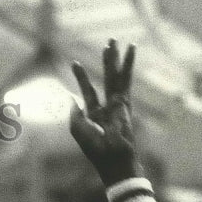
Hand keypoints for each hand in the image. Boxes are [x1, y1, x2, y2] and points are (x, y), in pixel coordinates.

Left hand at [70, 40, 143, 185]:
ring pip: (116, 76)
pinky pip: (125, 79)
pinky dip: (127, 65)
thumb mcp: (78, 131)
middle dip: (107, 61)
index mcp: (94, 114)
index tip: (75, 63)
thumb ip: (73, 114)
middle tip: (108, 42)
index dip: (82, 78)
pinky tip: (131, 51)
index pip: (88, 91)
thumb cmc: (96, 150)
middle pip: (106, 78)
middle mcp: (107, 106)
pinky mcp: (125, 102)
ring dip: (116, 59)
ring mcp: (118, 103)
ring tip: (115, 41)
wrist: (113, 160)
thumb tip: (71, 99)